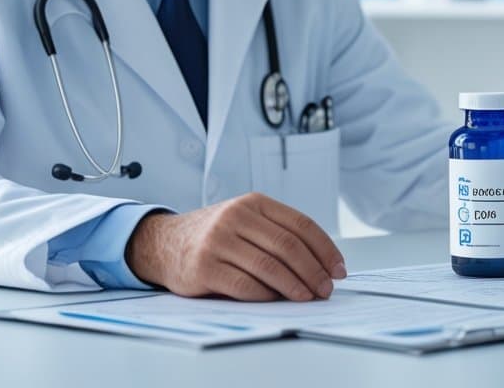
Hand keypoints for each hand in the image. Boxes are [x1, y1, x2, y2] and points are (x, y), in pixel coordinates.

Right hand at [124, 192, 346, 301]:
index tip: (339, 270)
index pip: (301, 225)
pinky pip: (244, 285)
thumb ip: (276, 234)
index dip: (325, 249)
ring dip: (294, 286)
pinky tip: (276, 300)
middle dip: (314, 271)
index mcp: (254, 203)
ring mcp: (218, 241)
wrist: (164, 243)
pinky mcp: (204, 267)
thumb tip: (320, 267)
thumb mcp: (245, 221)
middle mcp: (236, 217)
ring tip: (308, 298)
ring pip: (269, 266)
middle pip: (288, 246)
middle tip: (326, 289)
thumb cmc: (215, 236)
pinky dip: (266, 295)